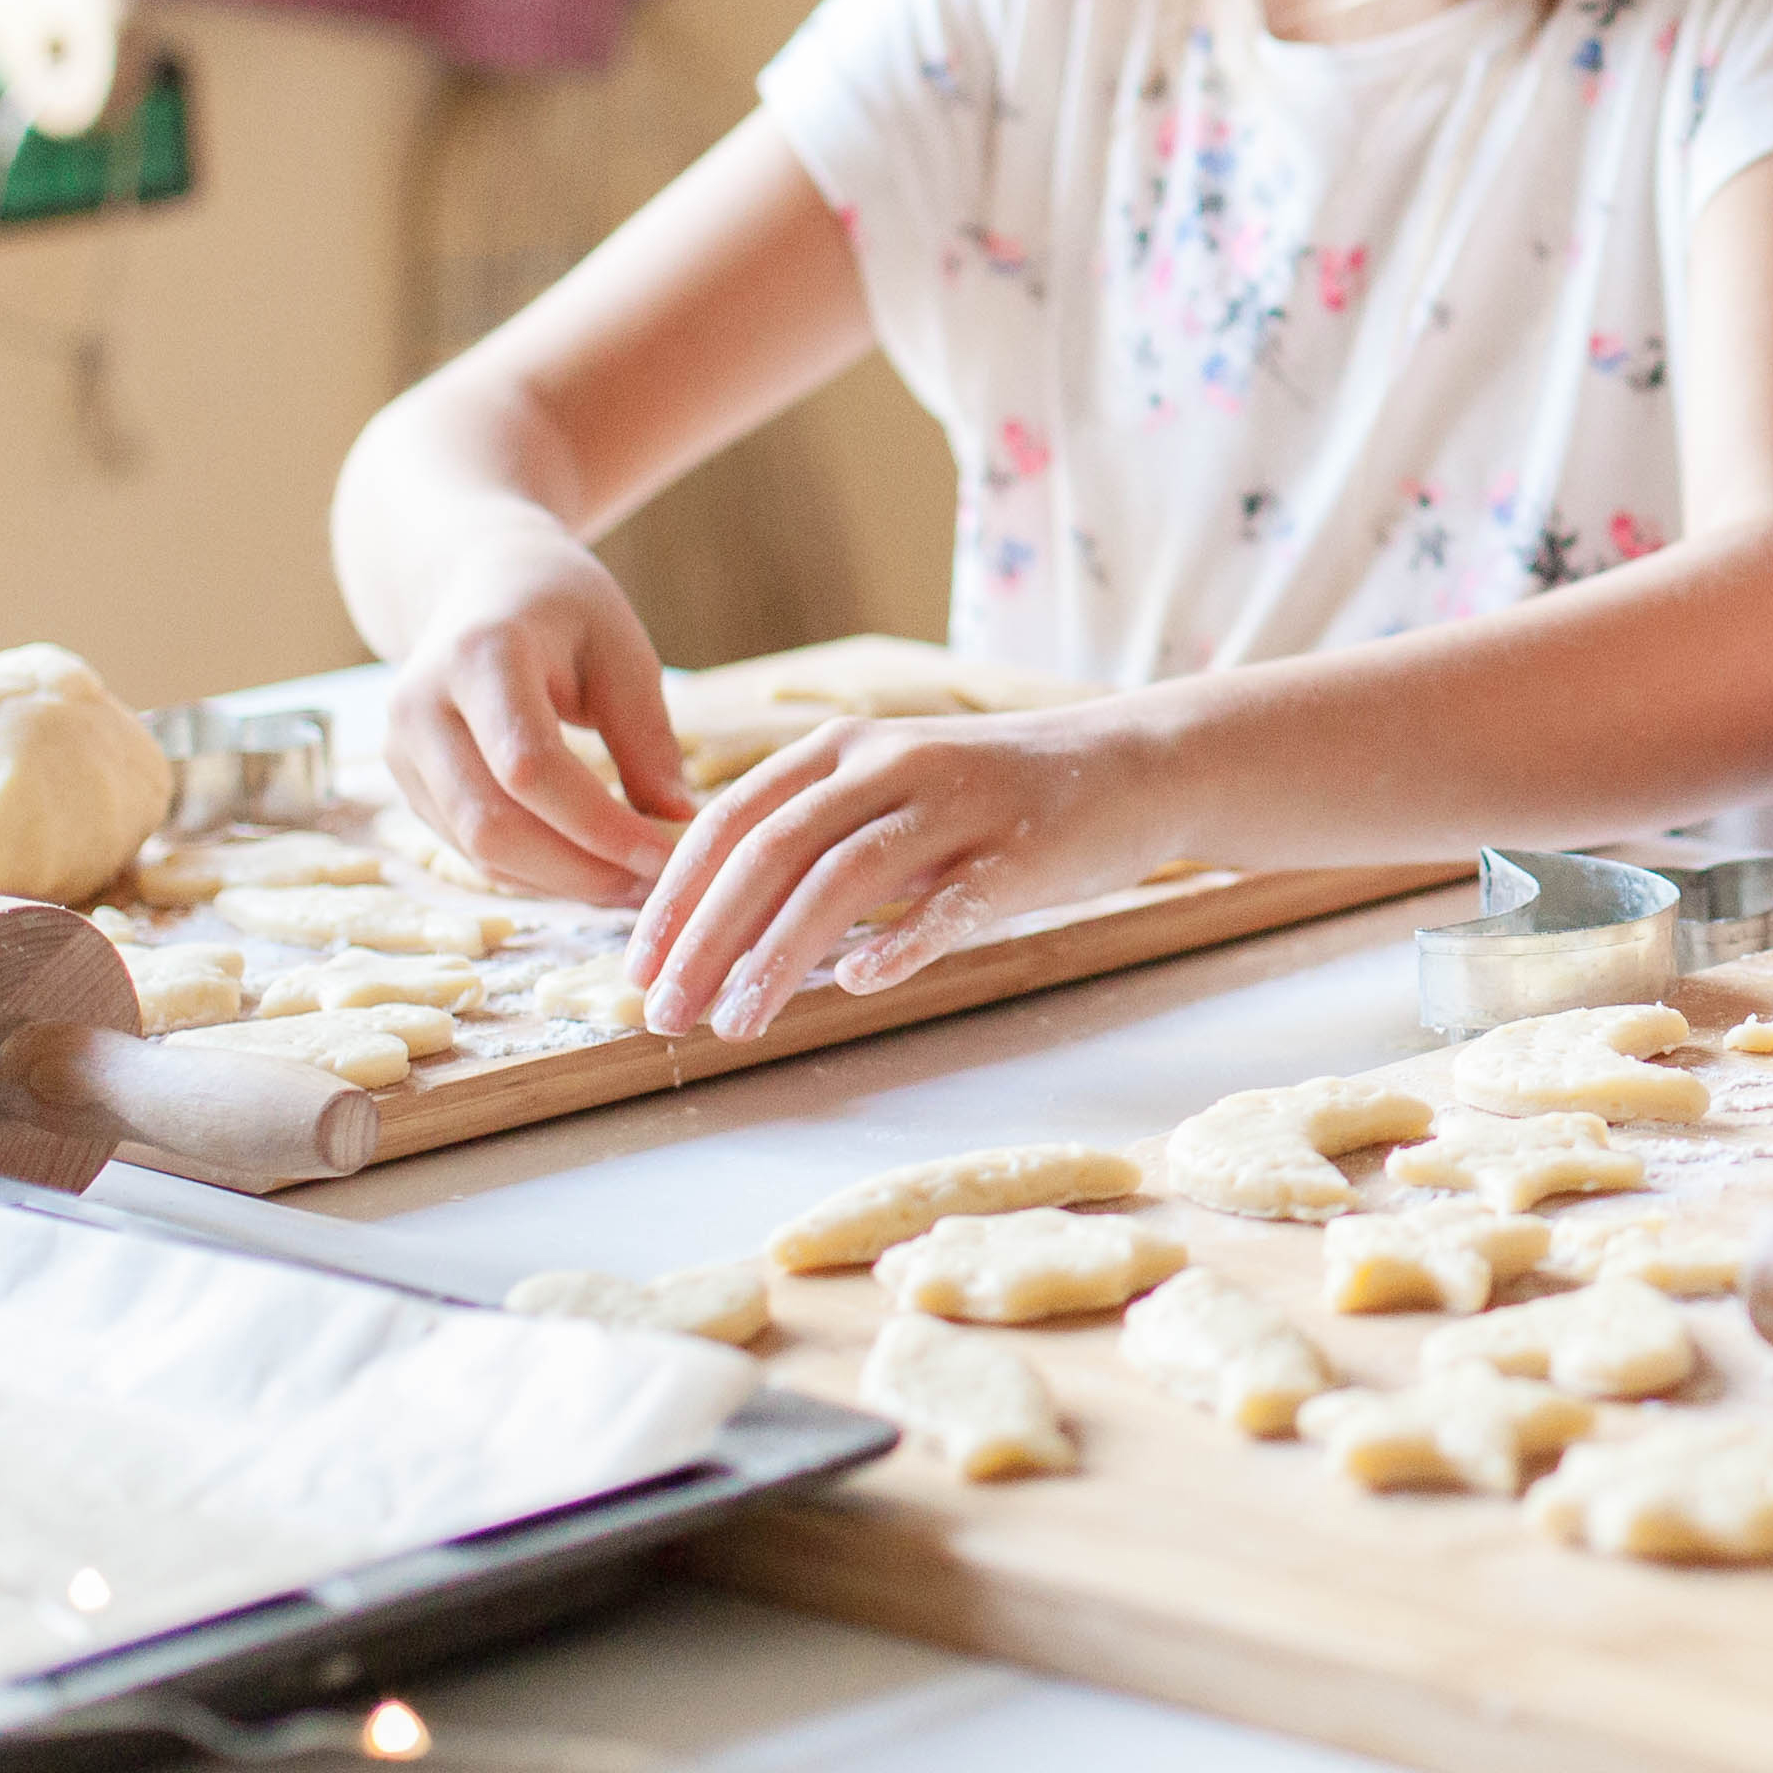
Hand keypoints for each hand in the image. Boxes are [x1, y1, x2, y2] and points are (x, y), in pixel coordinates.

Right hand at [377, 532, 690, 899]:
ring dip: (559, 883)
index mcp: (478, 658)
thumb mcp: (620, 646)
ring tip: (633, 888)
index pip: (529, 767)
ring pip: (476, 848)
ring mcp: (402, 752)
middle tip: (654, 890)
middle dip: (578, 870)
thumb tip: (680, 819)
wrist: (476, 582)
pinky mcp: (408, 784)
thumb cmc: (562, 608)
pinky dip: (533, 873)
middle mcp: (420, 709)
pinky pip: (469, 848)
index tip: (668, 854)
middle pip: (491, 823)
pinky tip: (591, 872)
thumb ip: (645, 733)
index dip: (598, 824)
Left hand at [627, 704, 1174, 1041]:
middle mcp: (893, 762)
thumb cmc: (995, 796)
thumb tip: (718, 931)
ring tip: (736, 1024)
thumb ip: (816, 841)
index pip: (731, 819)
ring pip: (845, 877)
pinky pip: (950, 901)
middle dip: (706, 938)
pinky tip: (858, 987)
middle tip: (665, 1014)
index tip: (639, 967)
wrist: (1132, 766)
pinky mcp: (1022, 849)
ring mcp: (959, 803)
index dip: (675, 895)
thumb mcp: (894, 792)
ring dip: (779, 956)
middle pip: (773, 851)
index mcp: (846, 748)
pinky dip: (899, 942)